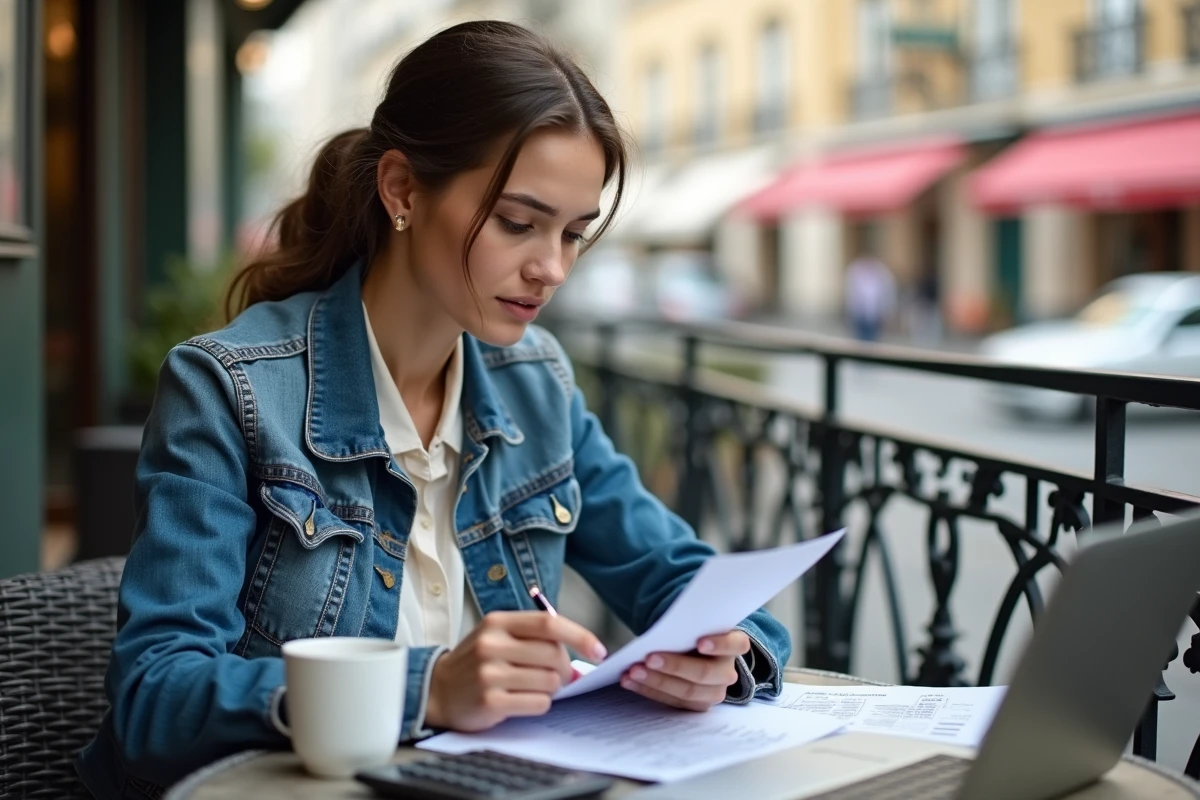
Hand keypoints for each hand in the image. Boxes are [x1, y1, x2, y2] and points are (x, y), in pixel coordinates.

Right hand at [424, 611, 606, 731]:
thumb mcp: (498, 636)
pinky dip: (540, 704)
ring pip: (549, 681)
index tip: (599, 650)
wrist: (438, 690)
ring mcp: (489, 674)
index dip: (579, 636)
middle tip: (560, 676)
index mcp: (498, 622)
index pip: (549, 624)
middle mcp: (492, 644)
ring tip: (533, 687)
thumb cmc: (478, 661)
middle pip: (553, 655)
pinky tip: (523, 700)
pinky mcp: (490, 702)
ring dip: (552, 688)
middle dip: (565, 669)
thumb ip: (534, 637)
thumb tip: (580, 654)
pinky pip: (538, 703)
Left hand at [620, 630, 749, 710]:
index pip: (736, 644)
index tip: (700, 642)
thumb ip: (689, 623)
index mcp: (734, 644)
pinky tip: (629, 681)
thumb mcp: (696, 623)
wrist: (693, 650)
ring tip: (632, 671)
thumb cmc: (693, 632)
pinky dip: (648, 690)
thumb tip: (667, 626)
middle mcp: (727, 671)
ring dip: (656, 682)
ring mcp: (714, 692)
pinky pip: (672, 702)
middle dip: (674, 666)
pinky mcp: (696, 705)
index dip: (720, 644)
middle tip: (648, 658)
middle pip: (704, 672)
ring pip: (687, 692)